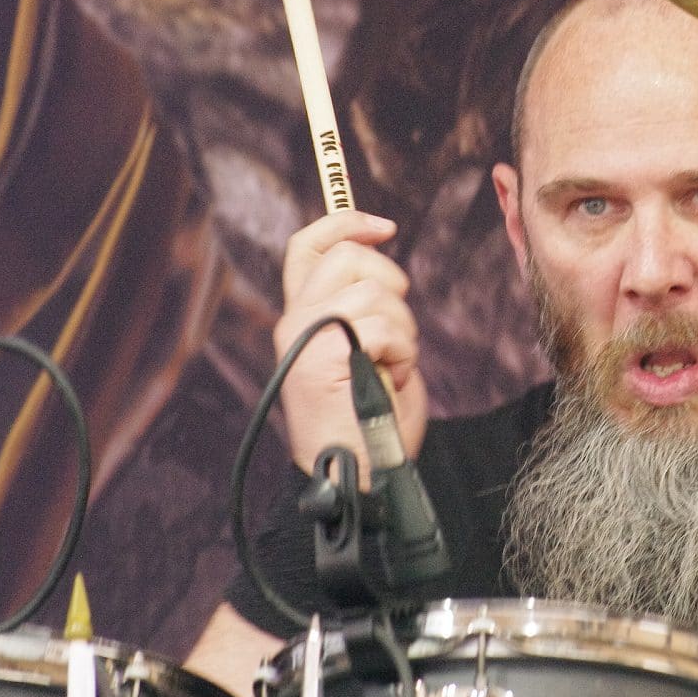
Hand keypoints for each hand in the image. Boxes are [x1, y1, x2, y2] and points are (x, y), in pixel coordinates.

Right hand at [275, 211, 427, 474]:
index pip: (306, 246)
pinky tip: (391, 381)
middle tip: (395, 331)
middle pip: (348, 256)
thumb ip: (360, 302)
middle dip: (390, 282)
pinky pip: (385, 327)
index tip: (384, 227)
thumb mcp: (364, 345)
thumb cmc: (370, 418)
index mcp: (301, 316)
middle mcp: (294, 322)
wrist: (358, 474)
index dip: (344, 222)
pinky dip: (403, 355)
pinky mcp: (324, 356)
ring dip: (402, 331)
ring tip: (390, 368)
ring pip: (375, 292)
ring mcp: (306, 337)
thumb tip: (375, 251)